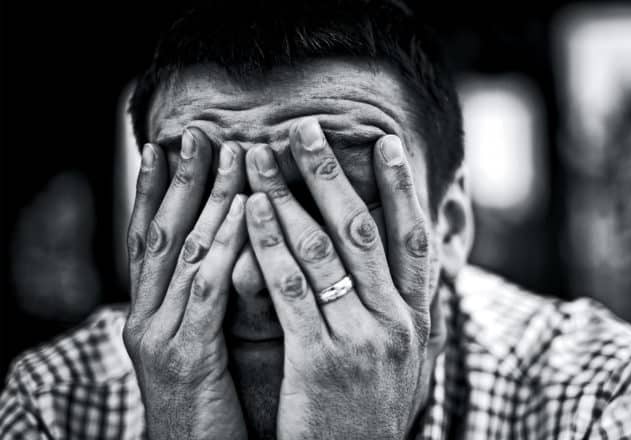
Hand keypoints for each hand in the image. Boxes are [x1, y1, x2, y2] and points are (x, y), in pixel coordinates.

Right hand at [123, 128, 247, 438]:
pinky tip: (246, 212)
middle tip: (199, 133)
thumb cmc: (207, 411)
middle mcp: (146, 320)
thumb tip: (234, 261)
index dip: (154, 193)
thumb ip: (207, 308)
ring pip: (186, 254)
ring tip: (231, 155)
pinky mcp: (187, 358)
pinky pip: (209, 291)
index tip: (166, 147)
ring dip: (209, 200)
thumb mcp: (200, 351)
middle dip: (182, 181)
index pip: (150, 242)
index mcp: (149, 318)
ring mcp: (161, 337)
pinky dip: (226, 247)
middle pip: (163, 235)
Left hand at [244, 118, 432, 438]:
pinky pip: (291, 289)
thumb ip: (400, 316)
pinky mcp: (320, 360)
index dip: (402, 189)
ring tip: (259, 159)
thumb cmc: (366, 418)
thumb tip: (401, 271)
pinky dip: (268, 244)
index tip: (387, 145)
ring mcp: (361, 341)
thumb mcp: (400, 366)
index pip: (414, 241)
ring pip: (322, 250)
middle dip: (332, 173)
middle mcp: (396, 324)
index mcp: (417, 323)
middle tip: (306, 129)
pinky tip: (249, 212)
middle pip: (363, 230)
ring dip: (287, 197)